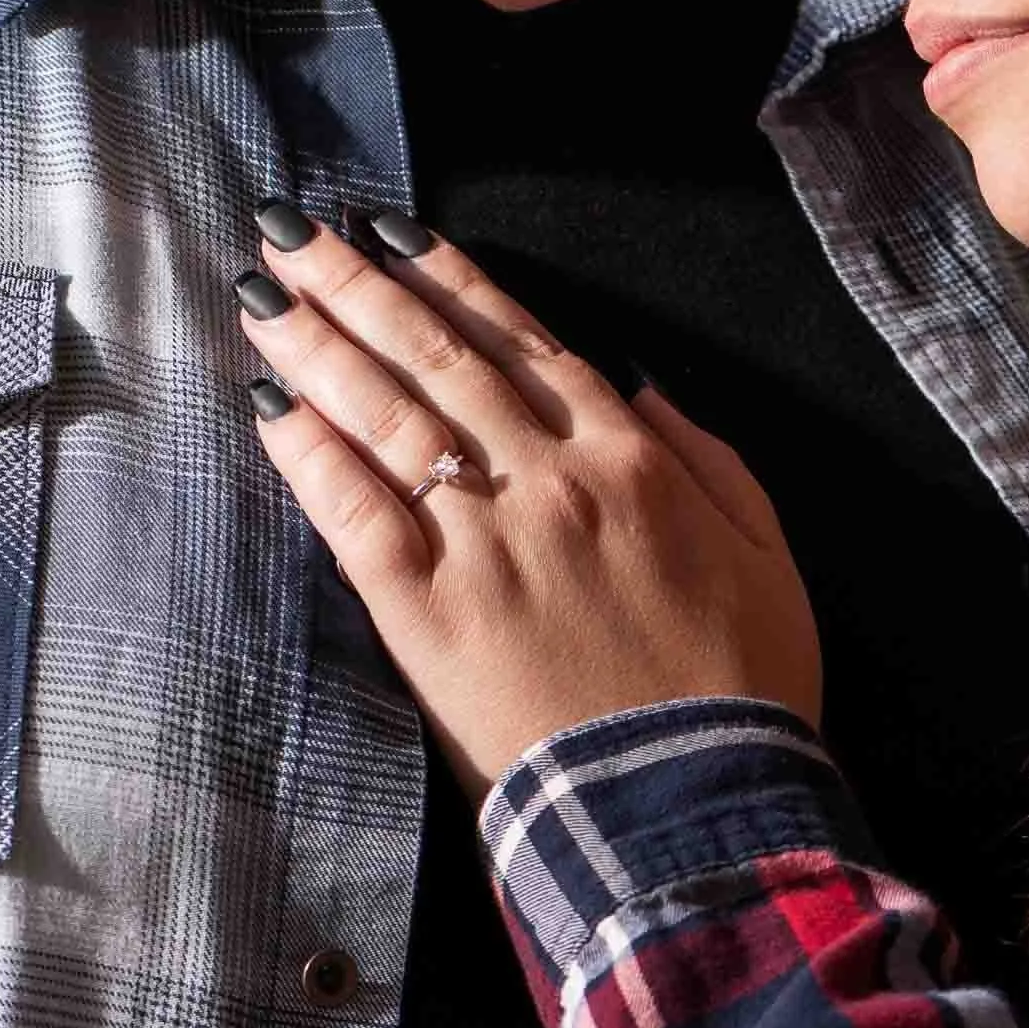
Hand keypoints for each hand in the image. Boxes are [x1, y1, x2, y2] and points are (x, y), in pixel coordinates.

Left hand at [237, 219, 821, 798]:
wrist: (695, 801)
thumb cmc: (741, 688)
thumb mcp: (765, 552)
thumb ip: (706, 458)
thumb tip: (636, 387)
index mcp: (631, 458)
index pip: (522, 341)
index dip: (449, 278)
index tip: (389, 229)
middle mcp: (549, 480)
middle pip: (438, 357)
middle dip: (357, 285)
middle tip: (291, 227)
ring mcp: (485, 545)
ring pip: (389, 416)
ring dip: (319, 344)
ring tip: (263, 290)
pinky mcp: (429, 616)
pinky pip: (355, 514)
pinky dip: (309, 455)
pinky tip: (267, 406)